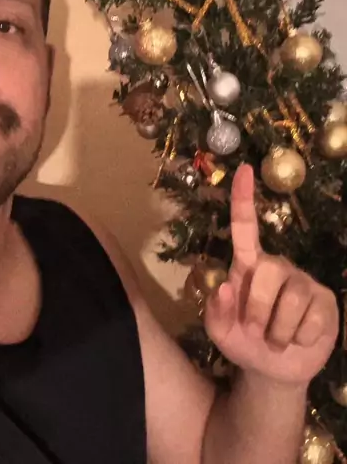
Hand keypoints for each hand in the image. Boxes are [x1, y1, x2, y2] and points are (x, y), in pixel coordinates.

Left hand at [204, 164, 338, 385]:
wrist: (272, 370)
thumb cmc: (242, 339)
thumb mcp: (219, 330)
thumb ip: (216, 310)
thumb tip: (226, 286)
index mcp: (248, 265)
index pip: (245, 227)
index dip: (243, 198)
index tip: (244, 169)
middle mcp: (277, 266)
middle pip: (268, 272)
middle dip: (257, 308)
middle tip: (254, 330)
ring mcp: (303, 282)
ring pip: (292, 300)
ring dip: (277, 330)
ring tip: (274, 340)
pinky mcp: (325, 302)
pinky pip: (312, 318)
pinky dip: (298, 338)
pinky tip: (297, 339)